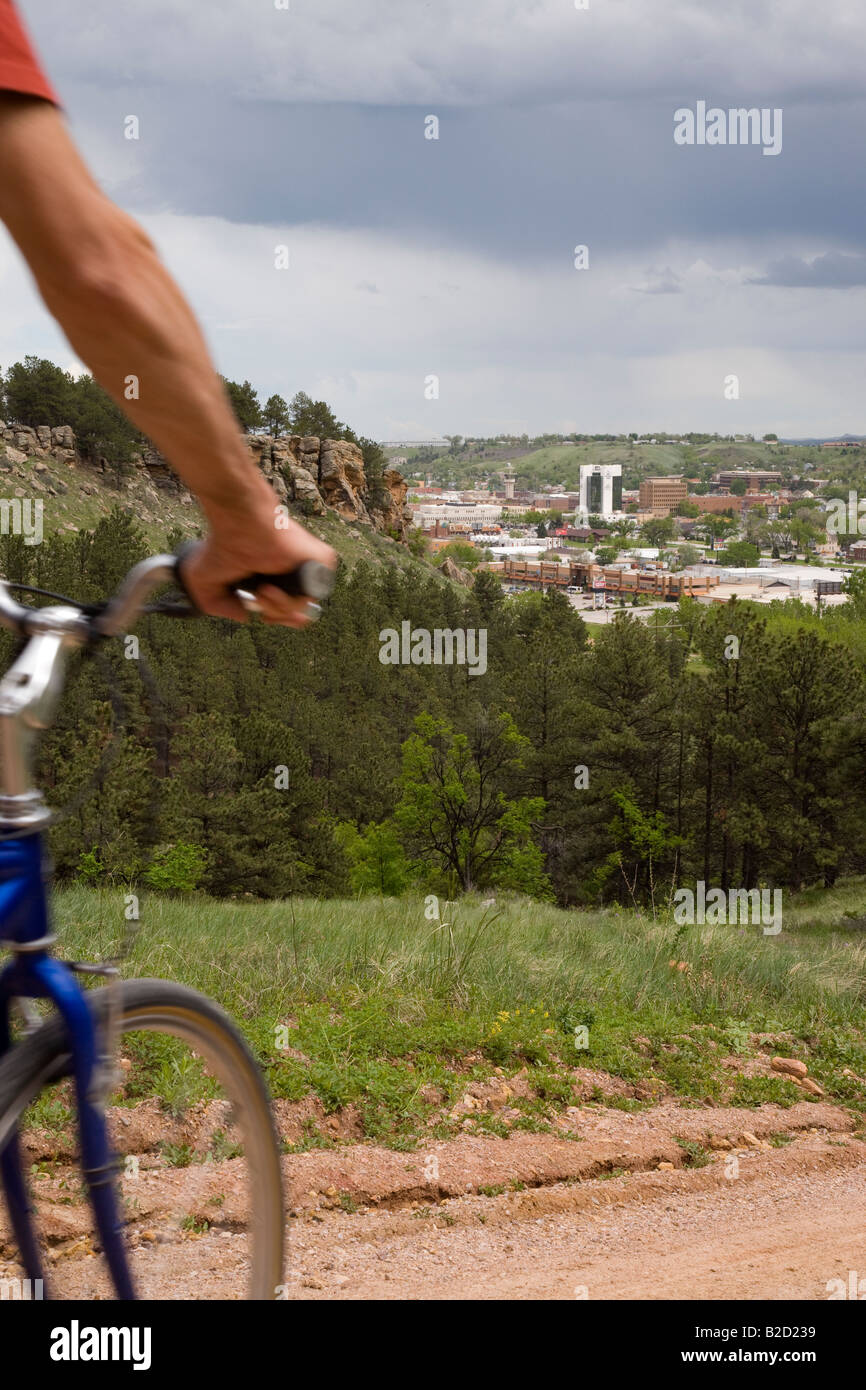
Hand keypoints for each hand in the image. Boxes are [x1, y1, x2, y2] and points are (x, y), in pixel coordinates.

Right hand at [181, 497, 336, 625]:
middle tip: (258, 598)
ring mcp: (309, 564)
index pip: (290, 606)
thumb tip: (245, 617)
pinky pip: (314, 593)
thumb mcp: (206, 585)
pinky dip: (291, 598)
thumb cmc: (220, 544)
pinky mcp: (322, 559)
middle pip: (298, 612)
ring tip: (261, 589)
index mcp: (276, 575)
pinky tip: (272, 587)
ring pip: (303, 607)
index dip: (280, 618)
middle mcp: (294, 570)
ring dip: (277, 608)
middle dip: (276, 616)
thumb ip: (217, 607)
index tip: (265, 617)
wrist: (239, 522)